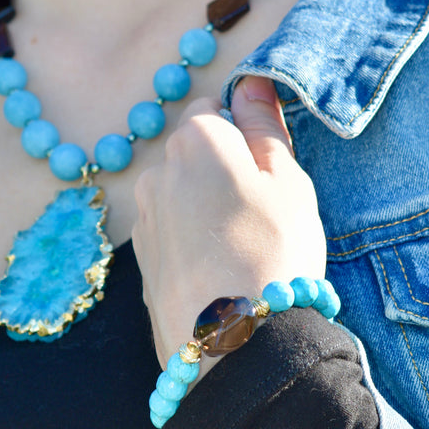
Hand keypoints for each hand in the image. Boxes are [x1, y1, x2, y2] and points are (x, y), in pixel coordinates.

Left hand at [132, 76, 325, 375]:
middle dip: (223, 172)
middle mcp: (157, 170)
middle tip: (262, 214)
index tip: (268, 172)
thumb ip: (264, 125)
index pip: (215, 110)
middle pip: (195, 154)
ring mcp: (144, 217)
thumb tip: (251, 82)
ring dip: (206, 209)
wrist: (234, 346)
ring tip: (241, 250)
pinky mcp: (140, 259)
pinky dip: (192, 243)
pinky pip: (172, 234)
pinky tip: (219, 273)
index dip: (245, 136)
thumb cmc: (273, 253)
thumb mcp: (287, 180)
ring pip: (182, 196)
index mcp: (196, 139)